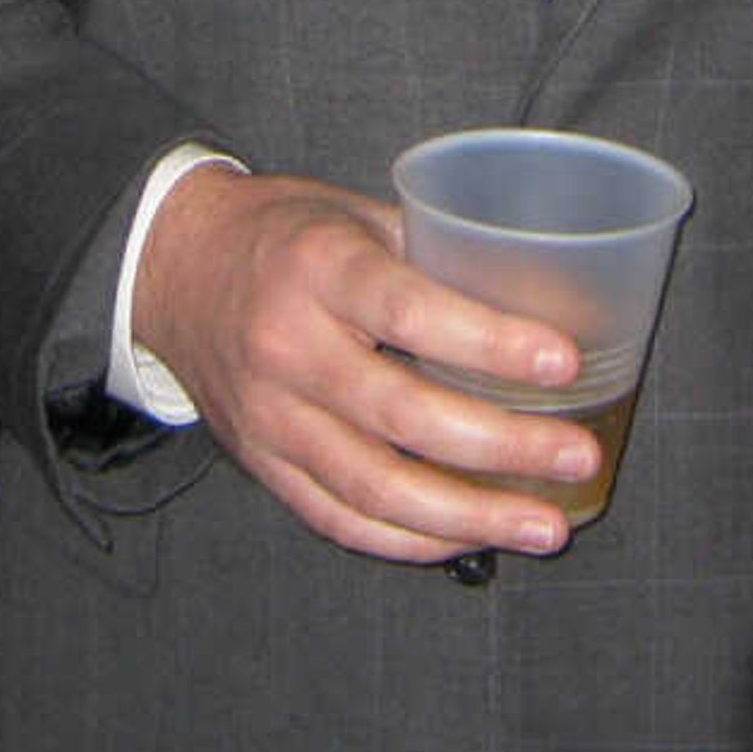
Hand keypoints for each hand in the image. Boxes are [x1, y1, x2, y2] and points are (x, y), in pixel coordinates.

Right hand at [130, 164, 597, 565]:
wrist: (174, 268)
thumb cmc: (285, 233)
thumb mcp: (353, 212)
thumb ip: (431, 254)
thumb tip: (534, 298)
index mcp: (319, 268)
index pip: (411, 313)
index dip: (492, 343)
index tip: (565, 363)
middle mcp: (289, 348)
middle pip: (404, 415)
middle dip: (503, 447)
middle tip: (579, 458)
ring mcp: (270, 416)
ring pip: (375, 486)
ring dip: (469, 517)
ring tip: (545, 526)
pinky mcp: (261, 464)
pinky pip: (340, 518)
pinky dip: (410, 539)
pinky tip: (469, 540)